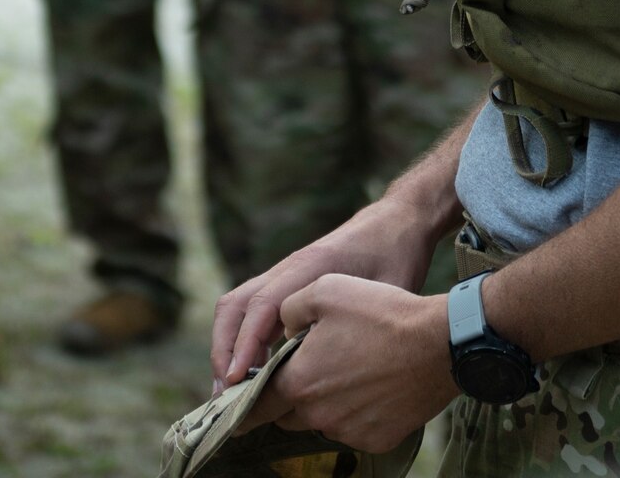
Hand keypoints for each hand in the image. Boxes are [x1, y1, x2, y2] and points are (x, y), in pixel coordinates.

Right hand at [212, 194, 441, 387]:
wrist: (396, 224)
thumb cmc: (395, 255)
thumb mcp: (388, 289)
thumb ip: (362, 321)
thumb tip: (338, 369)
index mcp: (309, 267)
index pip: (263, 305)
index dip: (246, 344)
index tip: (237, 380)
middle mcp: (288, 270)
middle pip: (235, 305)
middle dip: (223, 349)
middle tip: (224, 395)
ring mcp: (284, 277)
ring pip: (237, 307)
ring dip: (226, 346)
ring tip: (230, 392)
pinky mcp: (288, 287)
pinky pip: (252, 312)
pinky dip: (242, 341)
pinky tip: (251, 374)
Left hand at [236, 278, 455, 452]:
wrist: (438, 344)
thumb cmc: (380, 313)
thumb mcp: (325, 290)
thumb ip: (288, 310)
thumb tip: (280, 328)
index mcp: (297, 381)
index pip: (255, 402)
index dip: (242, 401)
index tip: (234, 403)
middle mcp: (317, 414)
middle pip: (287, 413)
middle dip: (289, 395)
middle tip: (308, 369)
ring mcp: (348, 431)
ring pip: (321, 420)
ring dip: (323, 403)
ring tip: (348, 371)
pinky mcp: (376, 440)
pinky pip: (353, 428)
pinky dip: (355, 413)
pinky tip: (373, 386)